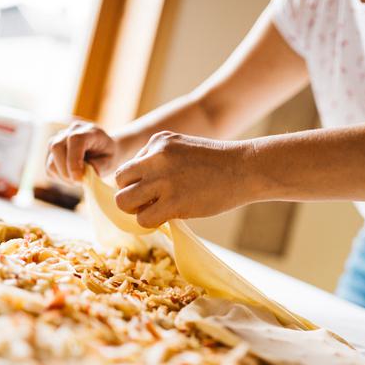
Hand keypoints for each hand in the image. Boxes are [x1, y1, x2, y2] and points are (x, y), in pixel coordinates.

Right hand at [46, 121, 121, 182]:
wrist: (104, 149)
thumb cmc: (108, 155)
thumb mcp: (111, 161)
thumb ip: (98, 167)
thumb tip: (82, 174)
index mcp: (89, 130)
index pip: (74, 139)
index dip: (73, 160)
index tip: (79, 178)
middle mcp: (70, 130)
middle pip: (56, 148)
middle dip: (66, 171)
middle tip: (80, 182)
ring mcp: (58, 139)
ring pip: (50, 160)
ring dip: (63, 176)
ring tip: (78, 179)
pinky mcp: (51, 151)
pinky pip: (49, 168)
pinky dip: (59, 177)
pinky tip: (72, 176)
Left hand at [114, 131, 252, 227]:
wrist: (246, 168)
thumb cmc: (218, 163)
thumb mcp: (183, 148)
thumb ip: (160, 160)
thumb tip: (139, 184)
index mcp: (157, 142)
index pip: (129, 166)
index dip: (138, 181)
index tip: (156, 189)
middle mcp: (155, 158)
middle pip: (119, 181)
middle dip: (131, 194)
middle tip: (150, 202)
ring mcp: (163, 180)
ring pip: (124, 201)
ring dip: (136, 210)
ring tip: (156, 210)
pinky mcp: (173, 202)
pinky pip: (143, 218)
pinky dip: (150, 222)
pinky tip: (168, 217)